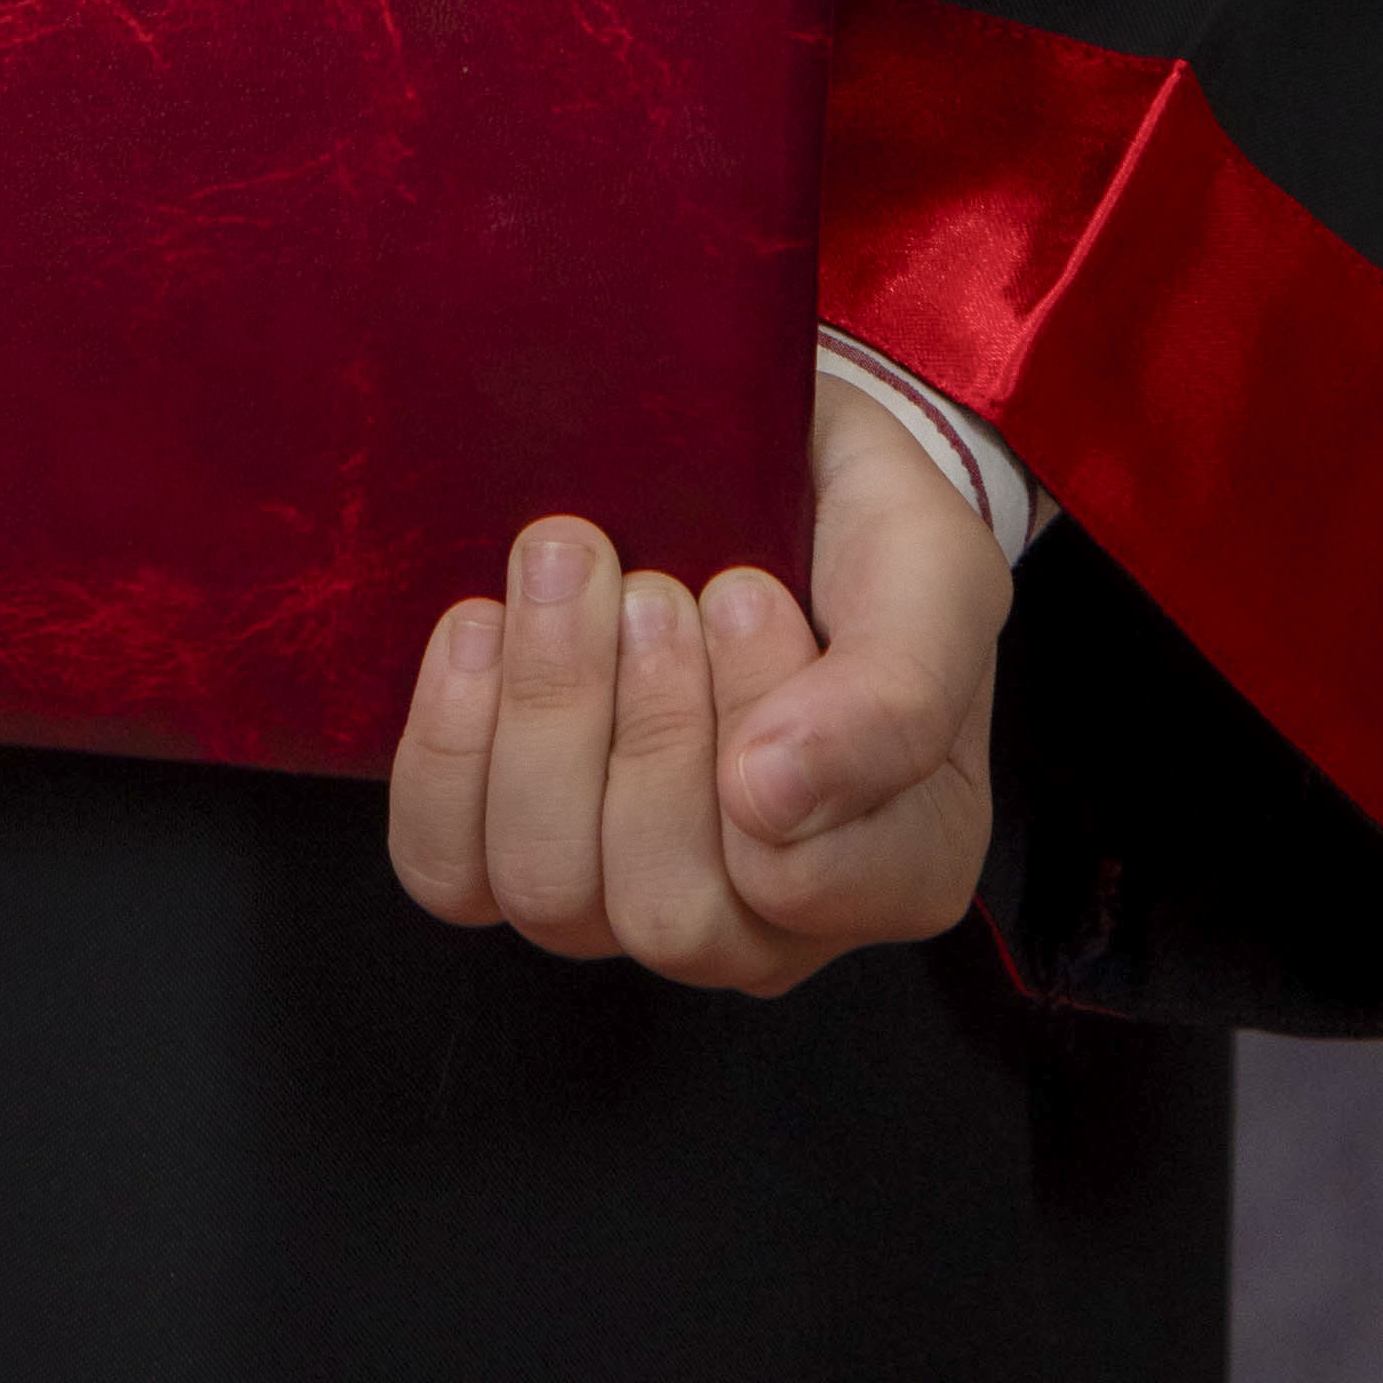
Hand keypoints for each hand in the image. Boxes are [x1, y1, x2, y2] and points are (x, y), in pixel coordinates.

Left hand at [382, 375, 1006, 996]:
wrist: (773, 459)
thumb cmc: (869, 529)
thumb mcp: (934, 572)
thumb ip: (895, 696)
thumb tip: (771, 800)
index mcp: (894, 870)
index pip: (794, 885)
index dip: (751, 729)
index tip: (744, 588)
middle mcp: (765, 922)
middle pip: (665, 912)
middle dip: (644, 723)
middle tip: (658, 585)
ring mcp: (631, 897)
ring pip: (550, 890)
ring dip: (550, 706)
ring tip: (576, 568)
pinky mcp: (515, 853)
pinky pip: (448, 865)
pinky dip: (448, 742)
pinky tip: (482, 626)